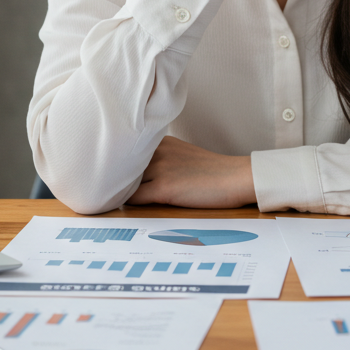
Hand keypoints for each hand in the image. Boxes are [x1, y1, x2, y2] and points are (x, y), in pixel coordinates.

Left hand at [128, 135, 255, 208]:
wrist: (236, 178)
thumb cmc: (214, 172)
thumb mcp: (184, 155)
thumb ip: (162, 159)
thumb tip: (138, 175)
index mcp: (162, 142)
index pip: (129, 154)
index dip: (123, 168)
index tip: (117, 176)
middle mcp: (158, 151)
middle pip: (124, 167)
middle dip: (119, 179)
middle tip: (113, 190)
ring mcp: (160, 168)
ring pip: (126, 182)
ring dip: (121, 192)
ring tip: (120, 201)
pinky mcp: (164, 188)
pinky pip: (133, 198)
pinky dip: (126, 203)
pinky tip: (127, 207)